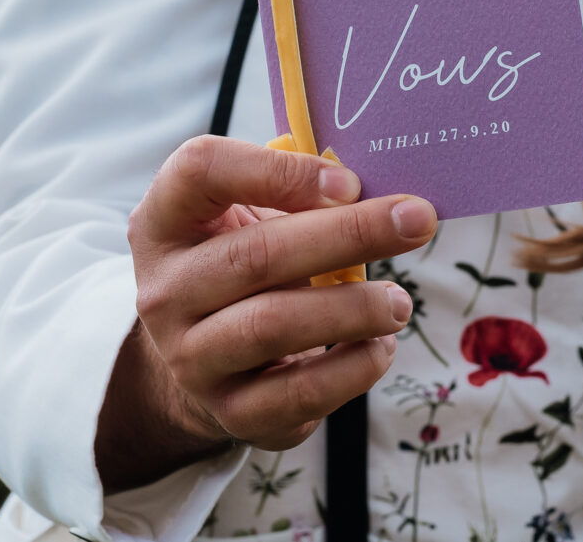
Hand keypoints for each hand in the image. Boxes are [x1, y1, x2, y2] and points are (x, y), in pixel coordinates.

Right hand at [97, 135, 436, 489]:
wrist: (204, 360)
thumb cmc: (243, 265)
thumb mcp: (246, 215)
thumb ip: (297, 191)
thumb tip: (381, 195)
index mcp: (165, 222)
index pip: (199, 171)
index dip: (277, 171)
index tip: (349, 182)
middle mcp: (165, 292)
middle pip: (256, 254)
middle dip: (349, 234)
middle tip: (417, 222)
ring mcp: (191, 358)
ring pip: (273, 325)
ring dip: (353, 308)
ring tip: (400, 301)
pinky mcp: (232, 412)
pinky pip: (300, 393)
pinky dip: (354, 367)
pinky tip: (382, 345)